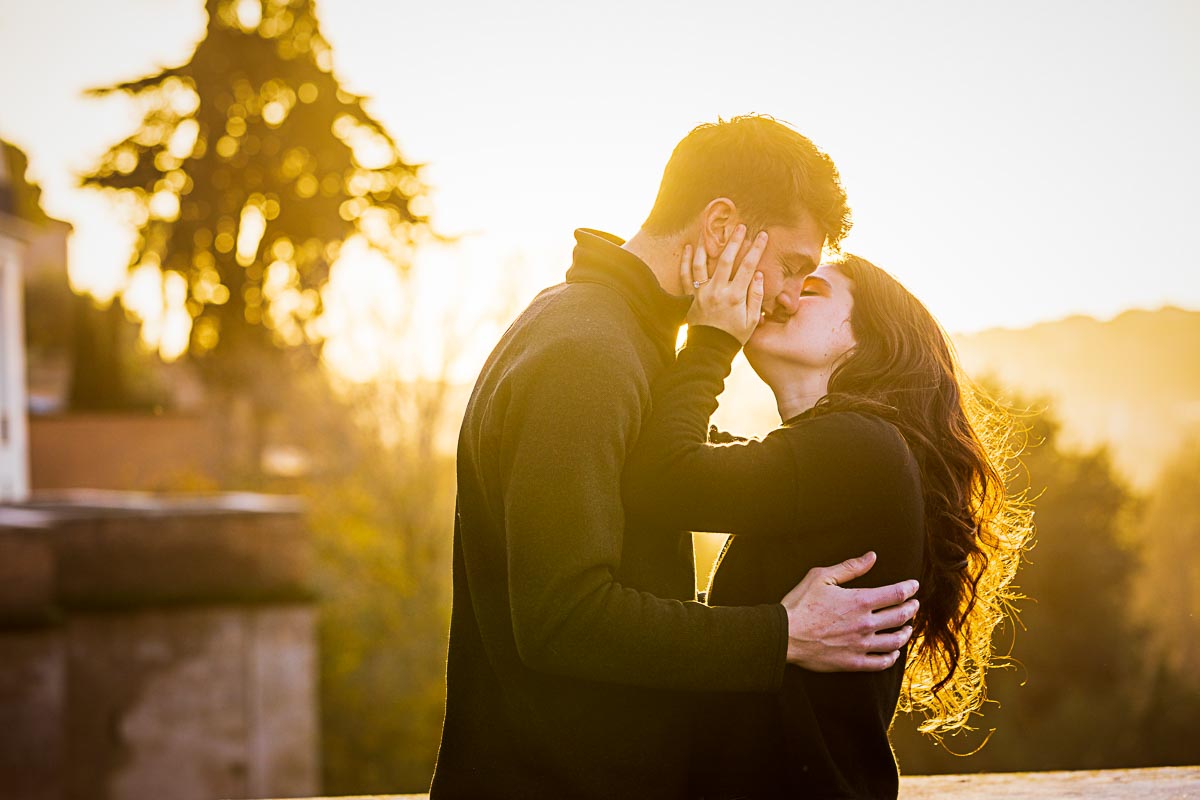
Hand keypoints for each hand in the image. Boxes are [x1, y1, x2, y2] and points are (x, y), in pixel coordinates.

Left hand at [681, 225, 766, 344]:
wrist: (709, 350)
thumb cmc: (733, 336)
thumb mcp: (751, 321)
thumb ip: (756, 297)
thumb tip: (759, 275)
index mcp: (735, 297)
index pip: (748, 267)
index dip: (756, 249)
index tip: (762, 235)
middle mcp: (717, 291)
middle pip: (726, 260)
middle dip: (734, 241)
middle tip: (740, 226)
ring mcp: (702, 293)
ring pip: (702, 264)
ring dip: (707, 245)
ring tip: (711, 231)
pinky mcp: (690, 297)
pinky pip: (686, 276)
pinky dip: (685, 261)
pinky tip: (688, 248)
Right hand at [781, 551, 919, 671]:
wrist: (785, 635)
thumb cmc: (800, 604)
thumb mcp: (821, 577)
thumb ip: (850, 568)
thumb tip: (872, 557)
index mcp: (860, 601)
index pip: (896, 594)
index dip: (910, 588)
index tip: (914, 586)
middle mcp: (866, 624)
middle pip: (901, 616)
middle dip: (912, 609)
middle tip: (915, 605)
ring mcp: (861, 645)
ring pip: (895, 641)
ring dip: (906, 633)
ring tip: (908, 628)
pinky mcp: (853, 662)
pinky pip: (881, 663)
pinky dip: (892, 657)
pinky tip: (893, 652)